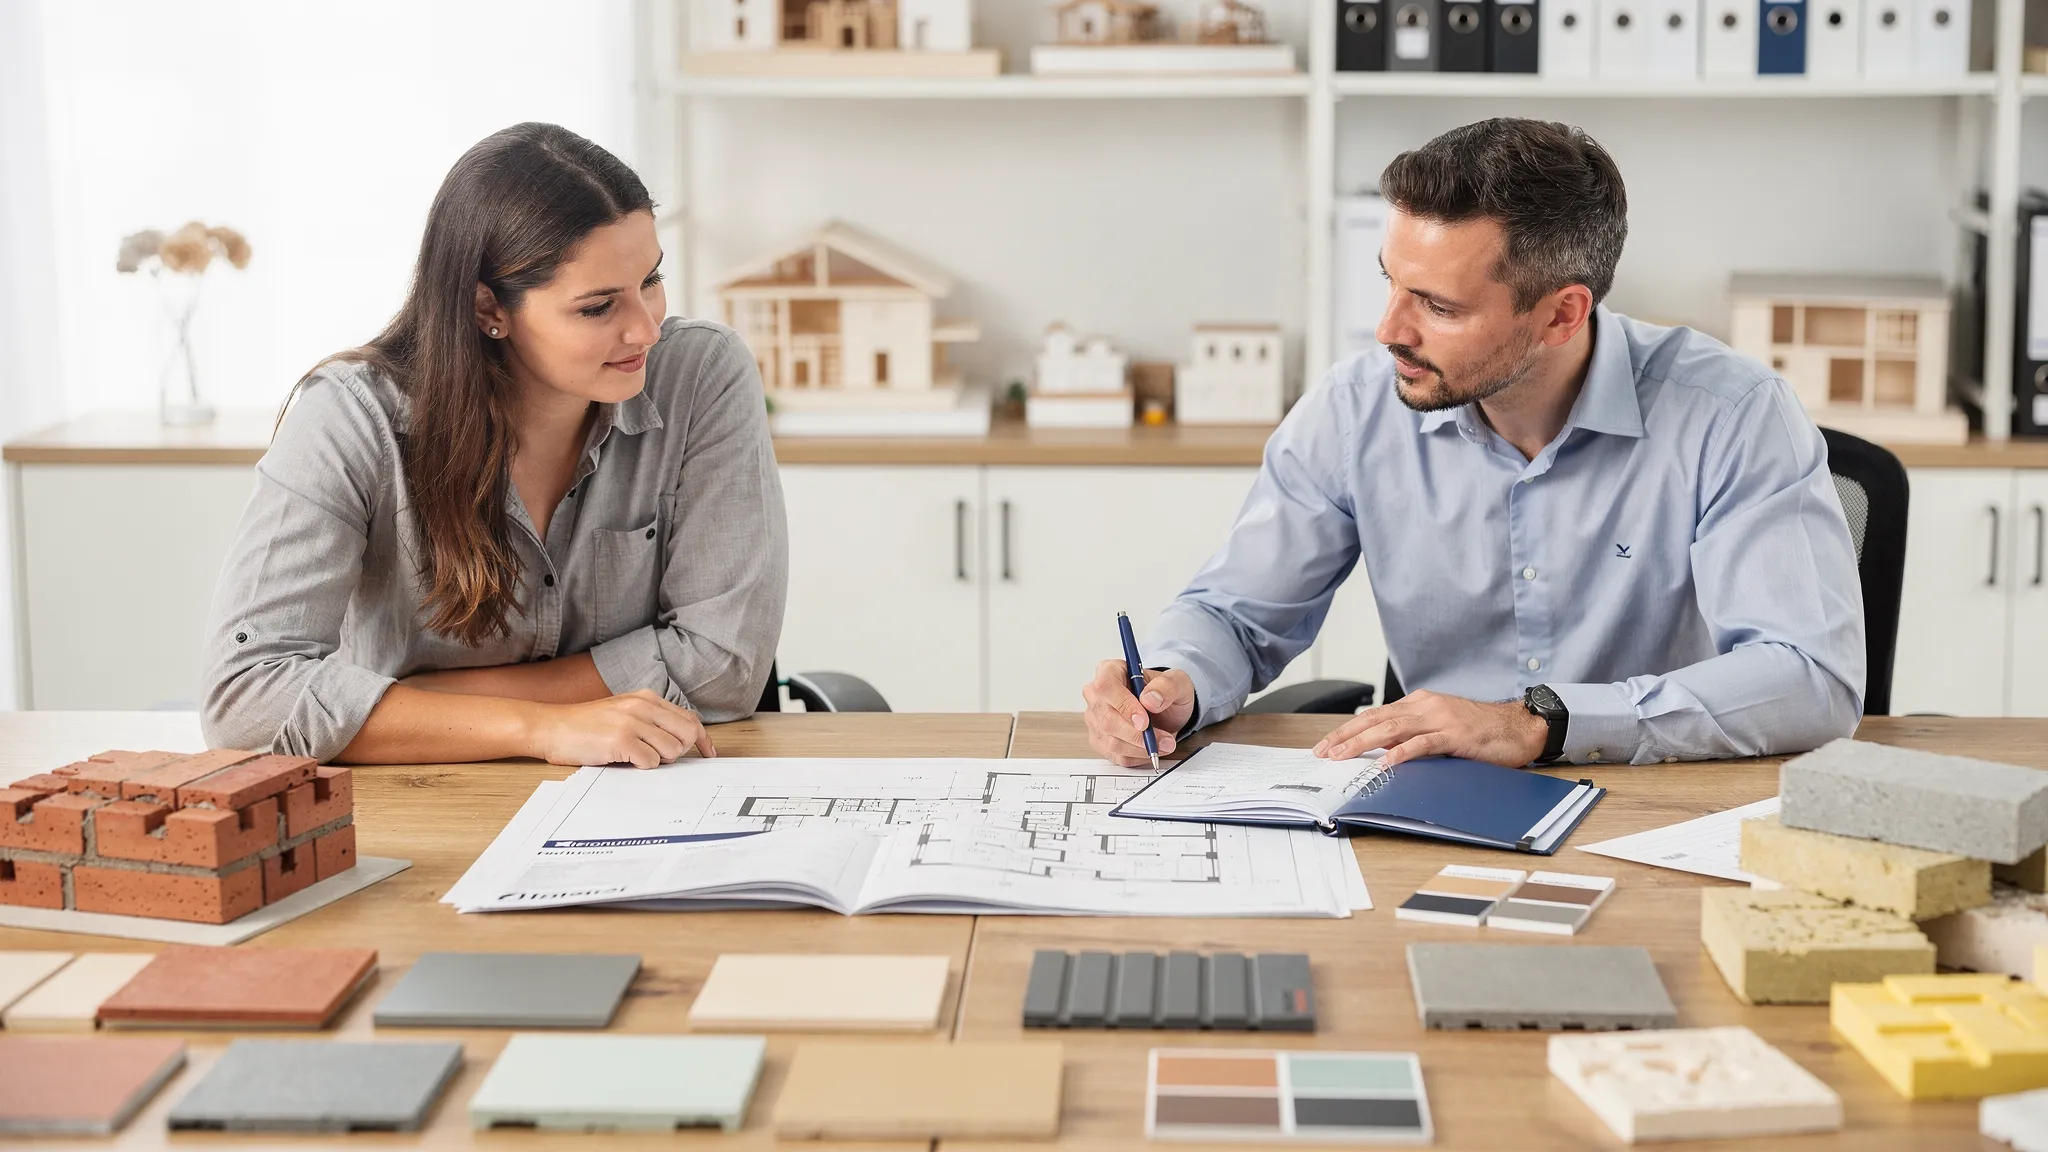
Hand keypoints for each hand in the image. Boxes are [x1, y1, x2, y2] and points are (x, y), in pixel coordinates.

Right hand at [527, 689, 715, 768]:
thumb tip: (681, 741)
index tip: (709, 754)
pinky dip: (641, 767)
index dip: (703, 739)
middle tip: (658, 757)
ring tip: (635, 756)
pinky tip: (623, 760)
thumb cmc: (585, 725)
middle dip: (680, 751)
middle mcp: (643, 706)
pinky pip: (651, 762)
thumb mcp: (623, 712)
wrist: (550, 727)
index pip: (689, 718)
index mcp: (647, 698)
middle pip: (687, 734)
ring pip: (672, 750)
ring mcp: (632, 722)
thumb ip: (650, 720)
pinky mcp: (621, 740)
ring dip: (658, 760)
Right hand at [1082, 661, 1194, 767]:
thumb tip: (1150, 700)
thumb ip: (1167, 686)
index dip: (1124, 706)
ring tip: (1166, 744)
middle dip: (1138, 735)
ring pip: (1112, 741)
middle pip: (1108, 720)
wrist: (1165, 710)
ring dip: (1142, 748)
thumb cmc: (1165, 691)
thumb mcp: (1177, 681)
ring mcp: (1095, 719)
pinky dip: (1138, 756)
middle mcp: (1096, 695)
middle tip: (1165, 739)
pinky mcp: (1100, 740)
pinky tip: (1152, 748)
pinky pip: (1116, 755)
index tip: (1144, 721)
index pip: (1106, 687)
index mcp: (1109, 671)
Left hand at [1312, 690, 1547, 767]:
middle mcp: (1425, 706)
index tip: (1326, 745)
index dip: (1347, 730)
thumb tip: (1382, 749)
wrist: (1519, 726)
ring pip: (1392, 729)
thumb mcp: (1440, 728)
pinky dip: (1402, 752)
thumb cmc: (1480, 731)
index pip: (1374, 715)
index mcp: (1419, 704)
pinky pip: (1424, 743)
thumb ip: (1413, 735)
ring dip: (1363, 743)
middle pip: (1376, 720)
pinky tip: (1386, 761)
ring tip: (1342, 756)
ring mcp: (1440, 719)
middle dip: (1345, 737)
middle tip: (1323, 752)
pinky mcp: (1455, 734)